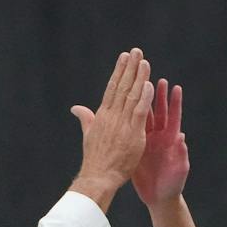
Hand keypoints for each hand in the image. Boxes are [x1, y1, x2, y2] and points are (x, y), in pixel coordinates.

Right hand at [69, 49, 154, 208]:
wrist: (98, 176)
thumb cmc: (94, 159)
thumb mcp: (89, 135)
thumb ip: (86, 119)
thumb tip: (76, 108)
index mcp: (102, 115)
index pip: (112, 88)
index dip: (119, 72)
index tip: (123, 57)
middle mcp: (112, 116)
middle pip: (122, 86)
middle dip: (129, 68)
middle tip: (136, 50)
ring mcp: (122, 124)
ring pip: (132, 95)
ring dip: (138, 77)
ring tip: (144, 61)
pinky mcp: (133, 133)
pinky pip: (140, 111)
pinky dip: (144, 97)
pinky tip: (149, 84)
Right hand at [132, 78, 189, 205]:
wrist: (160, 198)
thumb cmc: (173, 185)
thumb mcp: (179, 171)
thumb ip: (181, 155)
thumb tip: (182, 137)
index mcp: (171, 140)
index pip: (173, 117)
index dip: (174, 103)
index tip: (175, 87)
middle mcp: (160, 138)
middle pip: (158, 112)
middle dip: (157, 95)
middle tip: (155, 77)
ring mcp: (147, 141)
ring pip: (143, 117)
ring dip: (141, 102)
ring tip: (137, 85)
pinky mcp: (137, 148)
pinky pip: (131, 129)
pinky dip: (127, 117)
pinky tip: (121, 105)